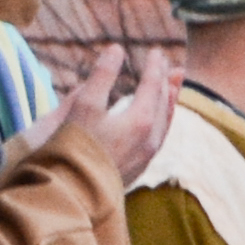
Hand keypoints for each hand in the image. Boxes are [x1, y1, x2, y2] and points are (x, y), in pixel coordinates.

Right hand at [54, 43, 181, 184]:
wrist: (71, 195)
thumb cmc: (74, 148)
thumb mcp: (84, 106)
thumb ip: (102, 76)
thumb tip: (116, 49)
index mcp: (142, 121)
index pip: (154, 86)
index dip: (155, 66)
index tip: (156, 51)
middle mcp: (151, 140)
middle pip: (165, 104)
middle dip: (167, 83)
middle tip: (173, 67)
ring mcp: (146, 157)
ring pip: (165, 124)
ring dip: (169, 103)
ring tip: (172, 89)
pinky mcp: (137, 170)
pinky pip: (158, 139)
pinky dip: (162, 123)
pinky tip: (156, 123)